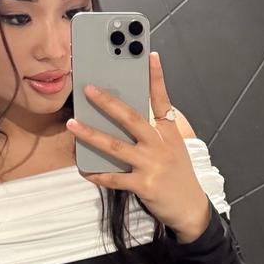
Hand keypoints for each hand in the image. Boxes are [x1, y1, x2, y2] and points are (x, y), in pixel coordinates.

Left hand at [66, 51, 209, 238]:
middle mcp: (161, 145)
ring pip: (115, 146)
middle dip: (108, 102)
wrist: (191, 208)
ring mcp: (152, 165)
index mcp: (169, 132)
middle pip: (131, 119)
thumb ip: (155, 131)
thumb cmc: (178, 176)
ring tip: (72, 124)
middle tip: (89, 89)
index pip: (162, 99)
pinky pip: (114, 177)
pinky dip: (97, 174)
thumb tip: (125, 118)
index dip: (156, 77)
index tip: (149, 55)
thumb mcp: (174, 147)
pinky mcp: (144, 185)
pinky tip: (84, 169)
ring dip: (91, 134)